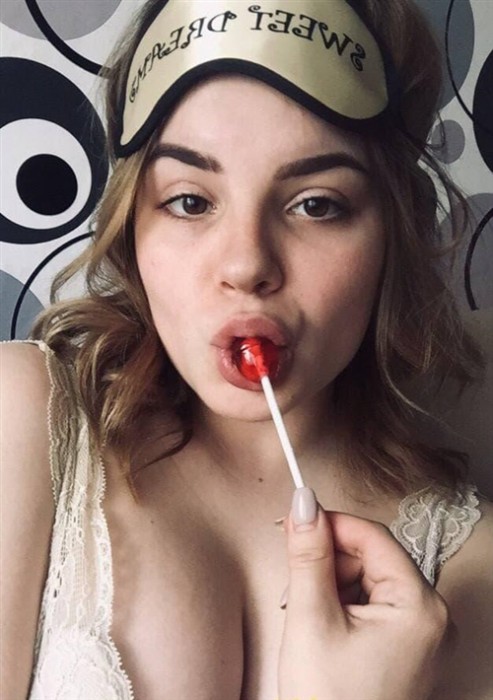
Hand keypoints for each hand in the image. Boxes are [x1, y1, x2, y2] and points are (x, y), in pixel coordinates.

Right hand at [278, 487, 452, 699]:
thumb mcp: (310, 619)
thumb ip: (308, 555)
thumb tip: (304, 503)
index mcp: (420, 607)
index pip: (374, 536)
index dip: (331, 523)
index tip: (295, 520)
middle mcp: (431, 617)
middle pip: (372, 557)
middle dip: (329, 561)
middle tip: (294, 578)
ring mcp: (421, 635)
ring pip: (369, 579)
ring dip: (332, 583)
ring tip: (306, 612)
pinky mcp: (406, 648)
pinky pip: (373, 604)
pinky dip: (342, 604)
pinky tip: (321, 624)